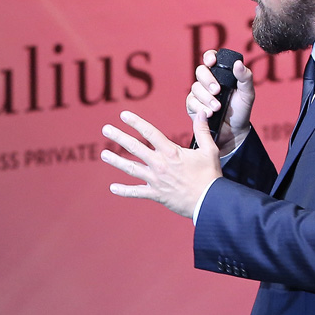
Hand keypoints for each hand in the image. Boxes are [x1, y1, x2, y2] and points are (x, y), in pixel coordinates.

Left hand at [101, 109, 220, 217]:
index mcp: (171, 152)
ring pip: (131, 168)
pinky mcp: (156, 194)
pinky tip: (112, 188)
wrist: (209, 202)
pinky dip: (124, 191)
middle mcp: (160, 164)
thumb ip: (202, 131)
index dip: (135, 122)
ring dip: (116, 161)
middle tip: (106, 129)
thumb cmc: (210, 176)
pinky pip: (136, 192)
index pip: (150, 133)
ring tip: (103, 154)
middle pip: (135, 147)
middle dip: (119, 137)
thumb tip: (202, 112)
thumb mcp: (210, 151)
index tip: (123, 115)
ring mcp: (155, 180)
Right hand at [186, 49, 254, 152]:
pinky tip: (209, 113)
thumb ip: (245, 78)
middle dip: (208, 80)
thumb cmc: (240, 111)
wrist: (234, 131)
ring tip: (217, 108)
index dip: (209, 57)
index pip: (211, 58)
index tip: (212, 62)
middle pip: (200, 71)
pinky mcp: (193, 106)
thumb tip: (238, 64)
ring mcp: (199, 93)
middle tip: (217, 90)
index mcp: (221, 74)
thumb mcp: (247, 94)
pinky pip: (191, 102)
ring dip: (207, 98)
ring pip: (195, 87)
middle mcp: (208, 81)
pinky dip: (200, 107)